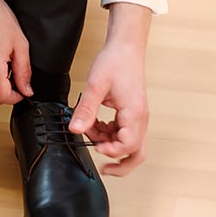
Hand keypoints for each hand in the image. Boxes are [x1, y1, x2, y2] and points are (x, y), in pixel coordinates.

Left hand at [69, 2, 152, 176]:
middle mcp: (140, 119)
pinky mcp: (131, 113)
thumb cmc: (114, 63)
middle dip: (120, 163)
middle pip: (137, 153)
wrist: (125, 48)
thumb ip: (85, 110)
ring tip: (88, 131)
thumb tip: (75, 130)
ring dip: (108, 143)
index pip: (128, 146)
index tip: (93, 145)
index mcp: (134, 114)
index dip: (110, 151)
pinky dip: (108, 133)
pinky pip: (123, 132)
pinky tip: (93, 124)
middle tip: (102, 168)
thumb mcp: (95, 86)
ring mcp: (137, 117)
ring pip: (128, 143)